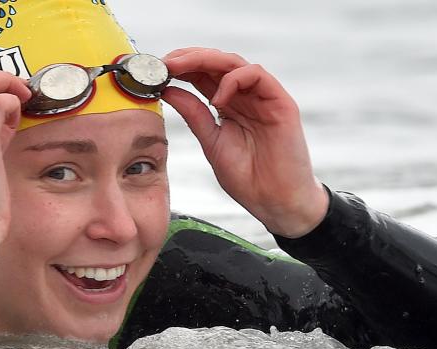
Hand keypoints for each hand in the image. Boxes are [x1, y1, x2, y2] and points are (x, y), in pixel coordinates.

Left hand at [162, 48, 328, 237]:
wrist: (276, 202)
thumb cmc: (248, 178)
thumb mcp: (211, 142)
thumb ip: (193, 114)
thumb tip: (167, 90)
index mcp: (228, 105)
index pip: (203, 75)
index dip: (180, 68)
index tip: (156, 70)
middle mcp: (245, 96)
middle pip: (216, 63)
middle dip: (188, 57)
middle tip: (164, 63)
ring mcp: (263, 97)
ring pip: (234, 62)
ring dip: (205, 60)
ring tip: (180, 70)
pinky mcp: (280, 102)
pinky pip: (256, 75)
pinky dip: (233, 80)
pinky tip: (217, 99)